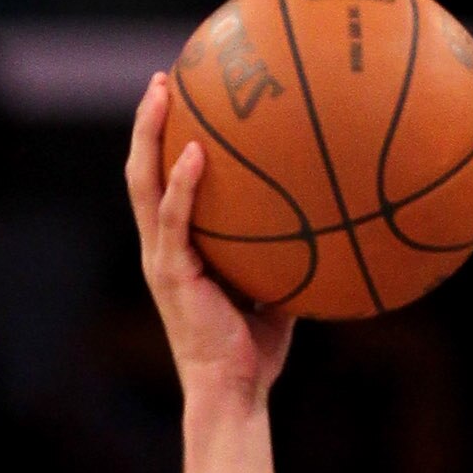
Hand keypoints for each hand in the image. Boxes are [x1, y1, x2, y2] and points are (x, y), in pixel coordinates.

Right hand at [126, 76, 294, 406]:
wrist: (233, 392)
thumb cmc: (255, 354)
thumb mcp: (275, 296)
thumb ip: (287, 260)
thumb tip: (329, 229)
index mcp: (179, 250)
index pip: (164, 186)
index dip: (166, 144)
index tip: (182, 102)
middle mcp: (161, 247)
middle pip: (142, 171)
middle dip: (148, 123)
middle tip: (163, 80)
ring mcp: (161, 258)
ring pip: (143, 182)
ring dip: (148, 134)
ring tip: (160, 92)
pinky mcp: (169, 273)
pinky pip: (173, 218)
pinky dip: (181, 185)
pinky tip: (194, 154)